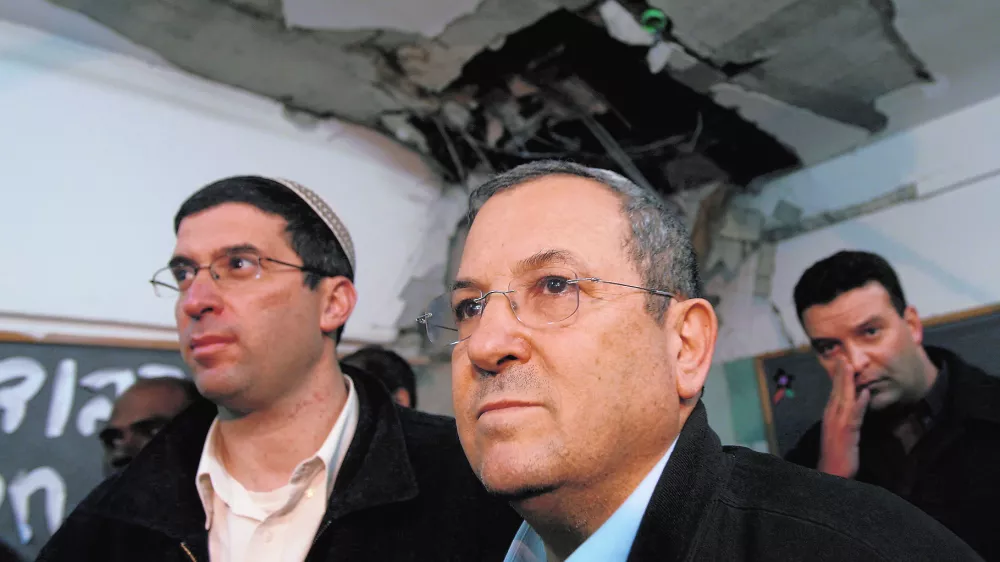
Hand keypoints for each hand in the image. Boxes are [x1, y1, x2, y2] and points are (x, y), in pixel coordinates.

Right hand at [817, 359, 869, 478]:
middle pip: (836, 392)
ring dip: (847, 382)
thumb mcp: (840, 436)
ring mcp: (837, 425)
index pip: (834, 393)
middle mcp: (831, 418)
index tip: (841, 363)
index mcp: (830, 417)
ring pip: (843, 399)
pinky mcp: (846, 434)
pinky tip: (864, 393)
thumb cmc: (837, 458)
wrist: (831, 474)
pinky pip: (854, 415)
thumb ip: (845, 422)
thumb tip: (852, 410)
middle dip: (840, 374)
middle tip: (843, 357)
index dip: (838, 378)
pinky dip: (859, 403)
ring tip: (850, 366)